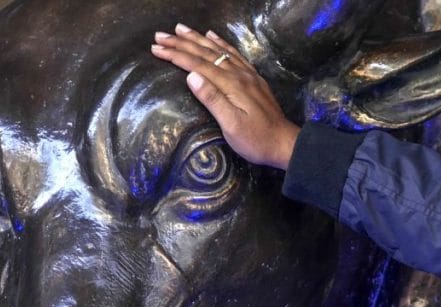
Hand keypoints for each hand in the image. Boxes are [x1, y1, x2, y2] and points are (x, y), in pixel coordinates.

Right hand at [151, 24, 300, 170]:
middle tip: (160, 35)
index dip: (175, 55)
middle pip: (205, 53)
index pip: (197, 65)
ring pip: (217, 49)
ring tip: (181, 29)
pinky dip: (220, 42)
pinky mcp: (252, 78)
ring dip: (197, 38)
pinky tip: (213, 36)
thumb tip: (191, 76)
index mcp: (230, 84)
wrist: (284, 143)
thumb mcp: (231, 125)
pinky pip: (233, 53)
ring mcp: (246, 74)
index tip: (156, 48)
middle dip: (181, 43)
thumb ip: (212, 99)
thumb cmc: (255, 140)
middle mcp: (237, 74)